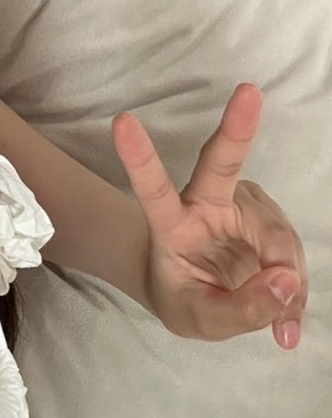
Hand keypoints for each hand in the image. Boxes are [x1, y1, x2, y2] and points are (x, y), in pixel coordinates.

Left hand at [112, 84, 306, 349]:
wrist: (195, 290)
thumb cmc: (183, 295)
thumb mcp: (200, 318)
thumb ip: (240, 308)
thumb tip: (286, 282)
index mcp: (171, 221)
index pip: (152, 188)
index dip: (139, 157)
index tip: (122, 121)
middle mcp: (205, 200)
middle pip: (221, 162)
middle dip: (236, 125)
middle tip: (248, 92)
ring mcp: (239, 203)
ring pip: (275, 233)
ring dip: (285, 278)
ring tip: (279, 325)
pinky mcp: (266, 214)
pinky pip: (291, 251)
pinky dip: (294, 287)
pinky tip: (287, 315)